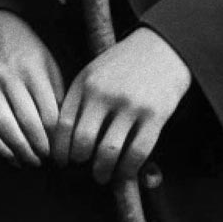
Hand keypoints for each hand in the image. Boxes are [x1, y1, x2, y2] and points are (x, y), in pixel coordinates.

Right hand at [0, 9, 64, 166]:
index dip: (58, 136)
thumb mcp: (48, 63)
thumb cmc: (27, 50)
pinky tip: (12, 157)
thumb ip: (55, 94)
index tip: (66, 149)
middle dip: (41, 147)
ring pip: (4, 126)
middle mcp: (9, 78)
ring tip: (34, 161)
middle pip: (28, 121)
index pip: (49, 112)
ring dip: (21, 149)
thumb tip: (64, 130)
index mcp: (33, 69)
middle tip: (51, 160)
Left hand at [51, 28, 191, 185]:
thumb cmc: (124, 63)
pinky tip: (124, 173)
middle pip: (83, 140)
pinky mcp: (155, 115)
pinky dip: (128, 169)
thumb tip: (63, 137)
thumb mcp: (94, 72)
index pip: (63, 124)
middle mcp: (104, 94)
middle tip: (80, 168)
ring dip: (102, 170)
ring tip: (101, 175)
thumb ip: (79, 99)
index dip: (59, 149)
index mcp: (85, 83)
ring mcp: (130, 105)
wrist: (163, 46)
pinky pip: (138, 151)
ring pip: (109, 151)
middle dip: (78, 161)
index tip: (60, 161)